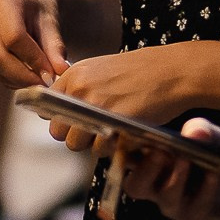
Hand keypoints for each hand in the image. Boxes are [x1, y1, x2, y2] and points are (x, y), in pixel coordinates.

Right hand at [0, 0, 66, 87]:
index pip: (14, 37)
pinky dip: (12, 79)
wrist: (33, 7)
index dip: (33, 58)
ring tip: (39, 79)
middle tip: (44, 83)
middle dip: (23, 75)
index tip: (51, 72)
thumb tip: (61, 70)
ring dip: (18, 80)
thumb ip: (56, 47)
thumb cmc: (44, 11)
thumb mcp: (53, 24)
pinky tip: (28, 77)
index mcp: (3, 0)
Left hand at [45, 50, 181, 155]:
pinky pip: (99, 149)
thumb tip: (61, 114)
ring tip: (112, 132)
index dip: (63, 119)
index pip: (48, 109)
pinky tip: (123, 134)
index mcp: (73, 75)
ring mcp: (95, 108)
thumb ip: (78, 89)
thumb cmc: (141, 71)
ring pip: (75, 145)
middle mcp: (78, 90)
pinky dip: (110, 148)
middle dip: (75, 136)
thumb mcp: (101, 69)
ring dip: (92, 145)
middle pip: (57, 132)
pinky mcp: (112, 124)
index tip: (76, 121)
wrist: (172, 71)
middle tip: (97, 130)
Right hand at [121, 119, 219, 219]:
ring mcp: (172, 204)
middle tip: (159, 151)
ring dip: (176, 177)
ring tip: (185, 160)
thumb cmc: (209, 150)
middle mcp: (153, 186)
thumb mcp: (206, 133)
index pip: (122, 158)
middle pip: (135, 186)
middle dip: (145, 170)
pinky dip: (207, 189)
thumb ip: (199, 128)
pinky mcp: (193, 216)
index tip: (119, 134)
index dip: (116, 149)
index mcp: (145, 163)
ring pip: (166, 197)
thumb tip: (195, 132)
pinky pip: (197, 206)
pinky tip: (215, 175)